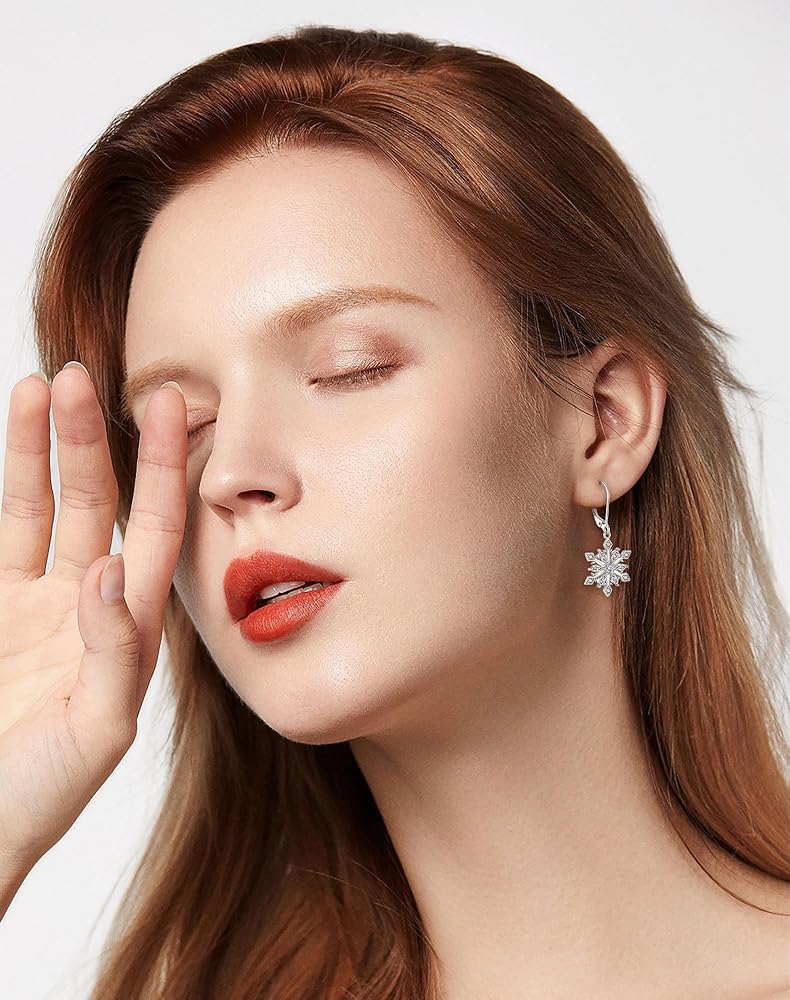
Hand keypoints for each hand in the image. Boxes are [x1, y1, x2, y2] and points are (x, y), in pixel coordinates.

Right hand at [0, 363, 185, 877]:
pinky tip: (15, 442)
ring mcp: (38, 605)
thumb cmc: (42, 795)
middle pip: (98, 505)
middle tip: (86, 376)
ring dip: (42, 450)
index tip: (173, 404)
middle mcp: (92, 606)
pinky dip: (8, 486)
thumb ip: (112, 653)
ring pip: (44, 508)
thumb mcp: (96, 731)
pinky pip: (4, 536)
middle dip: (93, 441)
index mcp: (133, 629)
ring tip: (40, 386)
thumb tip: (108, 572)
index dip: (165, 467)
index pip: (157, 530)